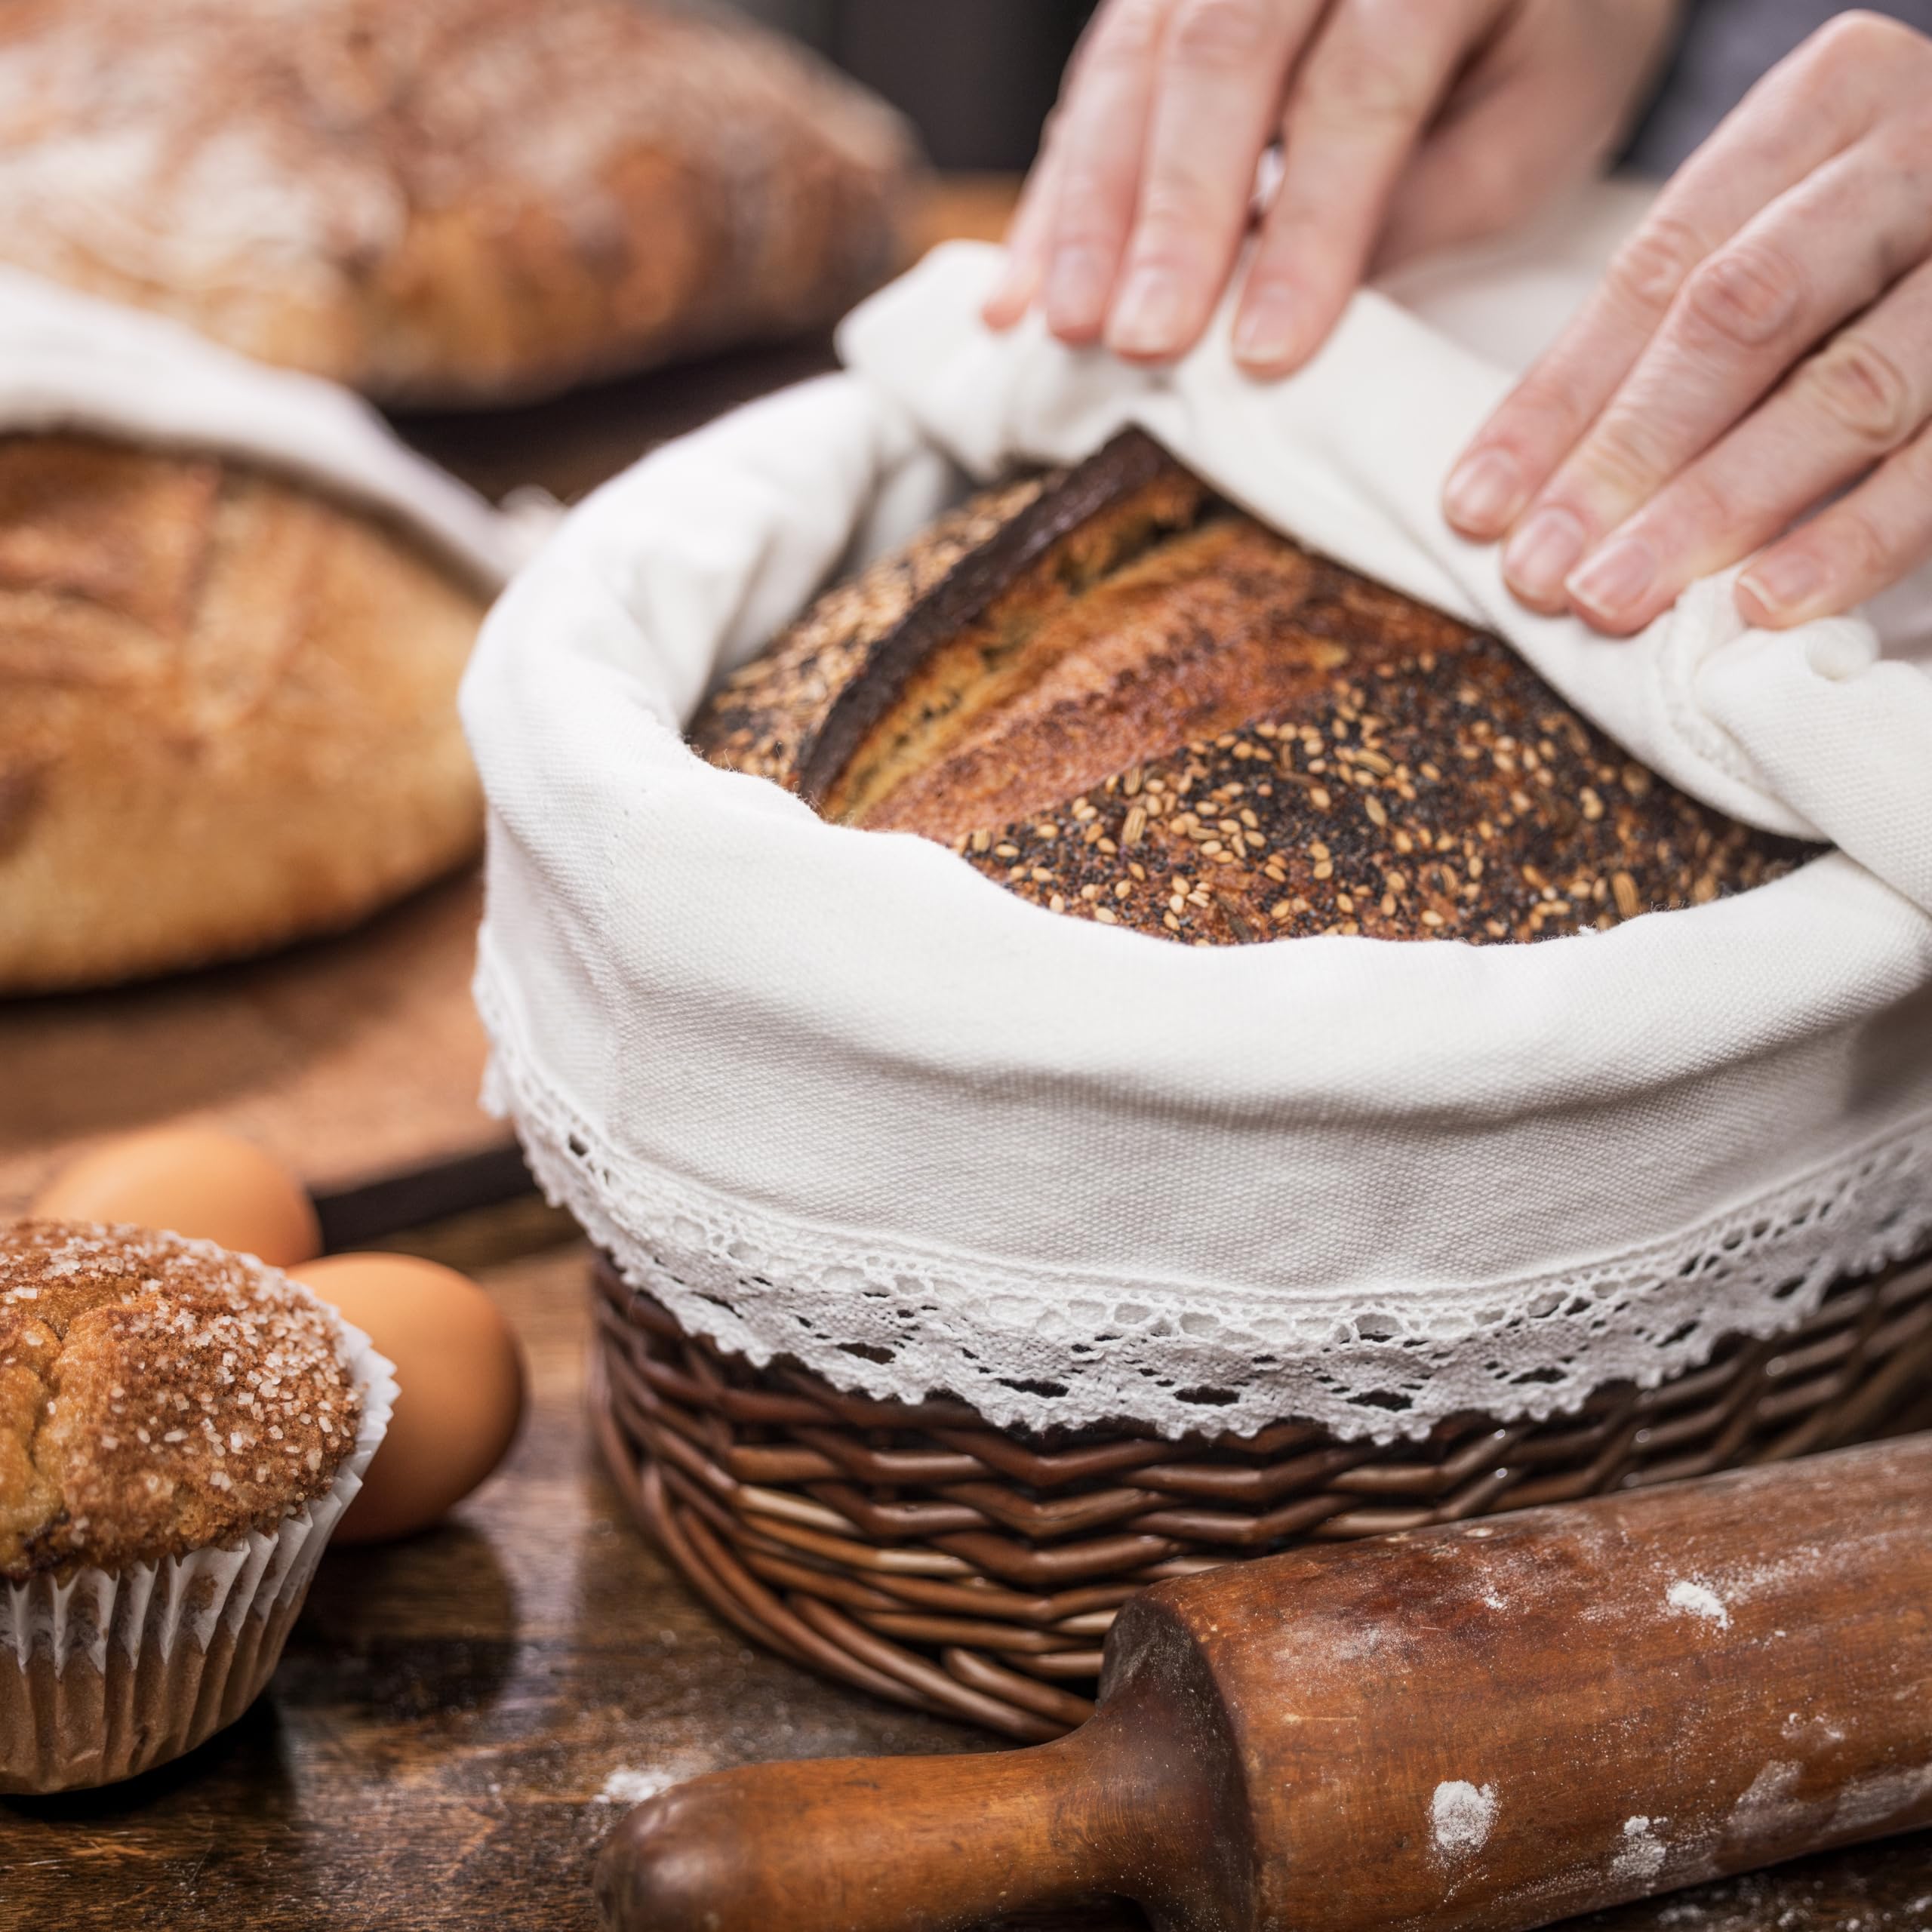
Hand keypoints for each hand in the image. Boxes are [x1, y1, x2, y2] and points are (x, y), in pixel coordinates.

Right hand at [983, 0, 1678, 375]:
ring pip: (1137, 55)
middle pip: (1224, 52)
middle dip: (1171, 213)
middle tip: (1138, 339)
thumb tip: (1295, 299)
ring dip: (1088, 205)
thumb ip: (1432, 202)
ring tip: (1060, 324)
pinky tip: (1022, 285)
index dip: (1309, 226)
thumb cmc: (1548, 29)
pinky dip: (1058, 190)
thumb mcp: (1542, 118)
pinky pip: (1097, 75)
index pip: (1361, 87)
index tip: (1263, 351)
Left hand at [1445, 12, 1931, 634]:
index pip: (1660, 269)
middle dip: (1627, 457)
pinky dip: (1850, 540)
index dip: (1559, 399)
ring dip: (1715, 511)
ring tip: (1617, 597)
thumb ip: (1662, 322)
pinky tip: (1764, 602)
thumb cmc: (1873, 246)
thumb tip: (1506, 492)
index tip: (1479, 507)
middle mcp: (1918, 157)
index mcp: (1826, 104)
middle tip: (1543, 571)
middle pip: (1743, 318)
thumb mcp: (1771, 227)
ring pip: (1846, 393)